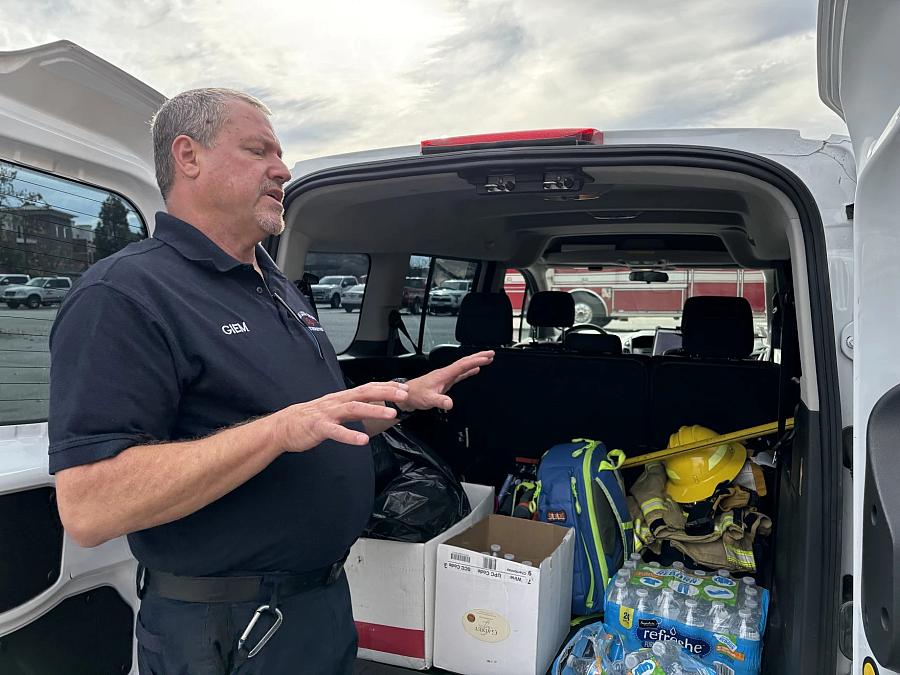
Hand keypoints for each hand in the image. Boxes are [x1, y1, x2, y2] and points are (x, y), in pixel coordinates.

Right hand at [274, 381, 410, 448]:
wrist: (284, 426)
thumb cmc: (311, 418)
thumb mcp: (335, 409)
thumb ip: (352, 406)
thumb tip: (372, 405)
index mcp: (342, 397)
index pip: (368, 388)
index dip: (386, 387)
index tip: (404, 388)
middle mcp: (336, 401)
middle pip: (364, 393)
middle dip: (386, 392)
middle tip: (404, 395)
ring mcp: (328, 414)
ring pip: (353, 408)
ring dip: (373, 409)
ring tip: (391, 414)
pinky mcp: (319, 427)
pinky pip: (336, 431)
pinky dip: (349, 436)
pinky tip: (362, 441)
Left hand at [403, 350, 493, 411]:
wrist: (406, 396)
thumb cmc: (415, 395)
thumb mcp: (428, 400)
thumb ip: (439, 401)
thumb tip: (450, 403)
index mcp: (443, 374)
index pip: (462, 365)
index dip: (475, 360)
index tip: (486, 357)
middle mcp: (445, 373)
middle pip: (465, 362)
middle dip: (478, 356)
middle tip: (491, 353)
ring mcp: (446, 377)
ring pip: (463, 366)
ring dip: (475, 361)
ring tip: (487, 358)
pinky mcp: (445, 382)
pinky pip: (460, 373)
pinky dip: (469, 370)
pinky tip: (475, 370)